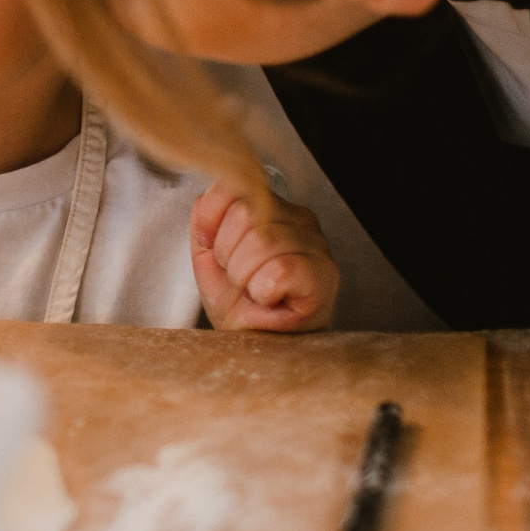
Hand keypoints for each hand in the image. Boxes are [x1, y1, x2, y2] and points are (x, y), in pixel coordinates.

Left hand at [191, 185, 337, 331]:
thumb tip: (205, 205)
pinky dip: (263, 291)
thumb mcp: (209, 255)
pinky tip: (271, 298)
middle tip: (241, 280)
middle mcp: (298, 217)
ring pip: (261, 242)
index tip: (213, 251)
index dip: (211, 220)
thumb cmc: (239, 302)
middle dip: (228, 256)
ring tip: (256, 291)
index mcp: (271, 206)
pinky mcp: (324, 273)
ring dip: (245, 277)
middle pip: (244, 215)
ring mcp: (316, 243)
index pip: (232, 187)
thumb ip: (205, 219)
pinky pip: (279, 270)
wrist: (256, 343)